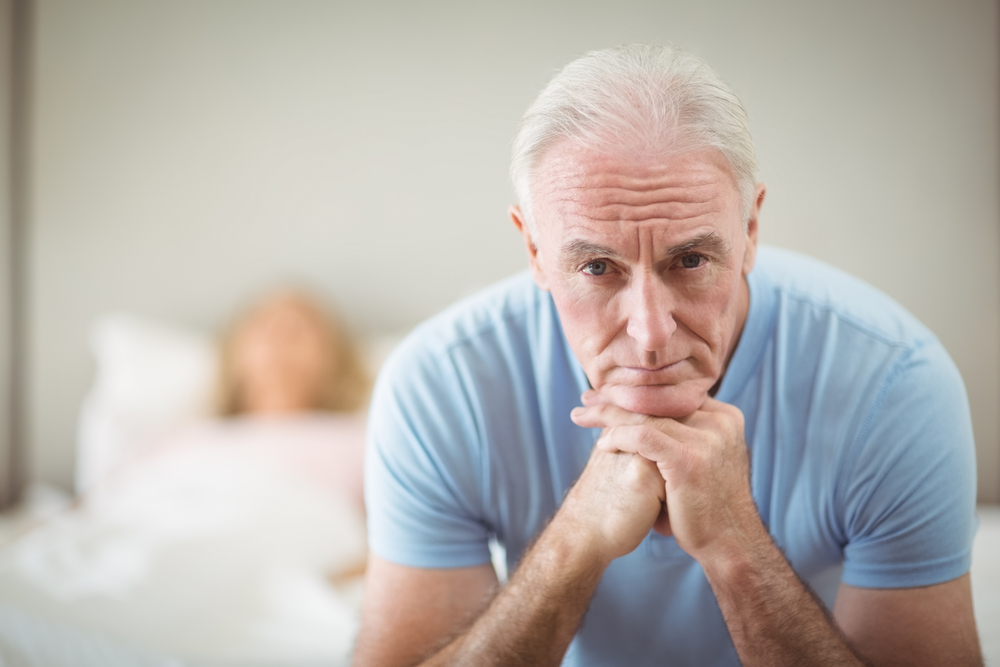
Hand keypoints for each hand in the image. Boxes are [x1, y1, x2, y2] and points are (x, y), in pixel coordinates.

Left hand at [570, 391, 761, 562]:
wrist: (728, 543)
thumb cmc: (705, 505)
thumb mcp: (701, 460)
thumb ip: (681, 436)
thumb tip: (645, 419)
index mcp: (724, 417)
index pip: (671, 393)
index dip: (636, 391)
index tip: (605, 394)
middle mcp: (719, 421)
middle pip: (657, 400)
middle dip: (616, 398)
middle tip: (586, 399)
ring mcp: (707, 439)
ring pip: (646, 415)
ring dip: (608, 415)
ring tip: (581, 417)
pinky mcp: (690, 458)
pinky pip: (644, 436)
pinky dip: (619, 437)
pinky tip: (602, 444)